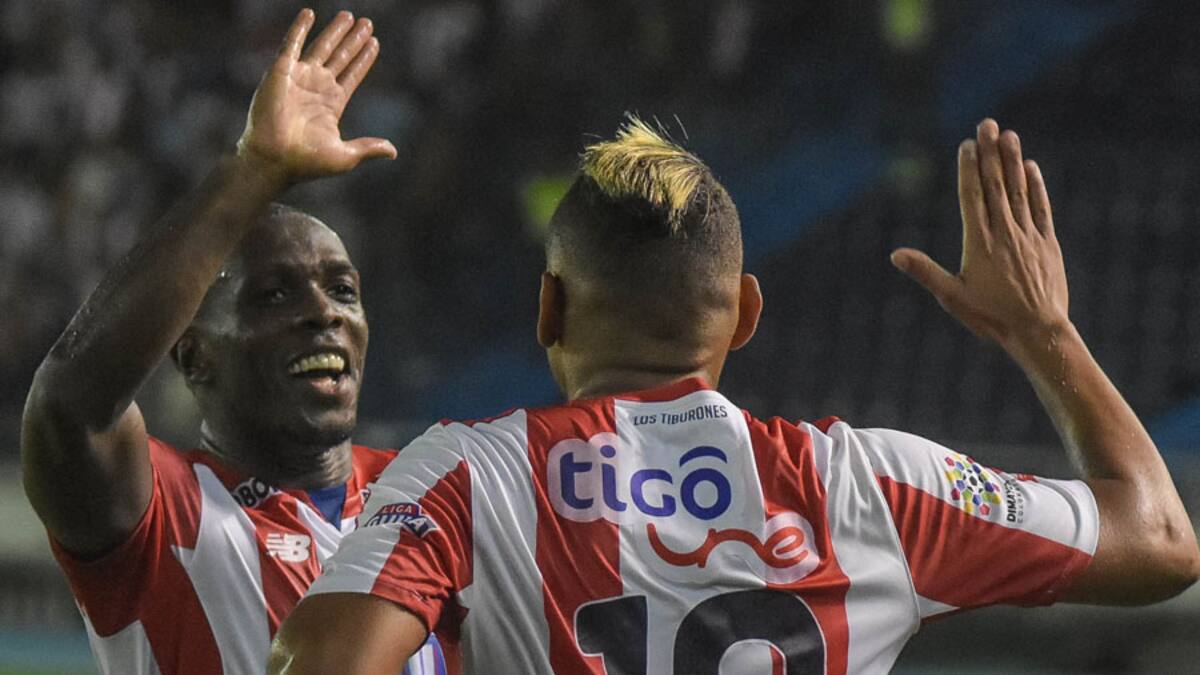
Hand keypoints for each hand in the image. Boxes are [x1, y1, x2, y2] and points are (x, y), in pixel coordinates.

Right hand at [237, 9, 396, 180]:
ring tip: (349, 15)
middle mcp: (317, 88)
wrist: (274, 159)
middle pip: (341, 57)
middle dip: (354, 40)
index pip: (352, 75)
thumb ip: (368, 147)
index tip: (375, 43)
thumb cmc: (306, 162)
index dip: (363, 59)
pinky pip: (291, 44)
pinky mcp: (281, 71)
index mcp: (332, 104)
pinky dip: (299, 28)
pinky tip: (309, 13)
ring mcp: (299, 78)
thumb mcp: (345, 156)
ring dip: (335, 31)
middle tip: (368, 23)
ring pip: (321, 47)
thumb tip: (393, 151)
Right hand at [891, 119, 1068, 352]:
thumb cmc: (990, 318)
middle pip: (996, 185)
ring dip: (1013, 161)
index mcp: (979, 243)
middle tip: (987, 124)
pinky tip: (1031, 168)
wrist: (1038, 331)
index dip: (969, 169)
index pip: (972, 197)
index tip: (968, 144)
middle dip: (991, 153)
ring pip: (1019, 191)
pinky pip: (1041, 209)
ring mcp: (1028, 236)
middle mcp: (1004, 233)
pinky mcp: (1047, 244)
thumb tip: (895, 255)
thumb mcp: (952, 297)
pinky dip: (1036, 187)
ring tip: (1009, 135)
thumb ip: (925, 271)